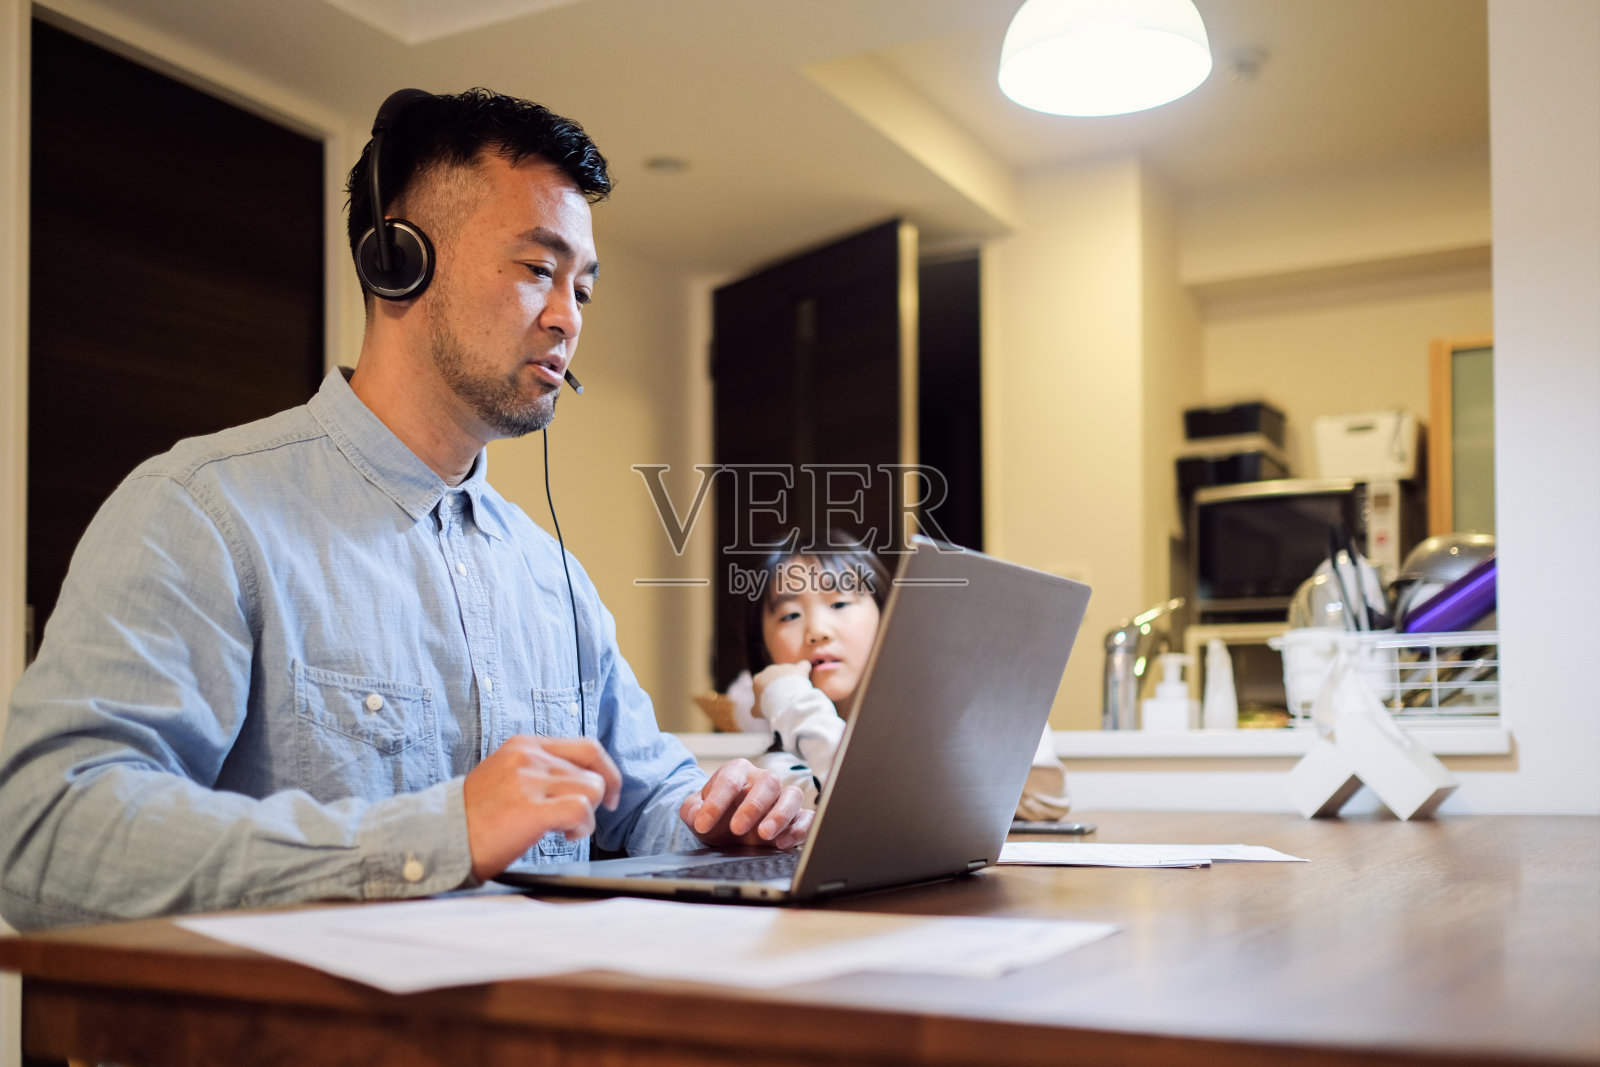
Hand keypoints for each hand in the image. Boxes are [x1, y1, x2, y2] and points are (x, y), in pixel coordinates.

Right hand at [463, 735, 621, 881]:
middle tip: (594, 815)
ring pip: (591, 789)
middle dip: (600, 795)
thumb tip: (579, 781)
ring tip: (565, 829)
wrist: (438, 838)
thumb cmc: (472, 817)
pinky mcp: (531, 809)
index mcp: (524, 745)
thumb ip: (539, 771)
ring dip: (587, 815)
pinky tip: (566, 835)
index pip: (586, 747)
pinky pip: (581, 810)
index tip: (609, 791)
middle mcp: (528, 757)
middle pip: (592, 769)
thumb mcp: (506, 776)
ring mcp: (529, 781)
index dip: (606, 770)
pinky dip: (582, 826)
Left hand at [679, 758, 812, 850]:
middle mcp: (763, 780)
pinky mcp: (797, 817)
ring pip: (792, 796)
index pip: (729, 780)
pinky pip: (807, 817)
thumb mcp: (696, 812)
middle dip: (753, 806)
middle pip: (768, 782)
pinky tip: (783, 843)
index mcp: (737, 771)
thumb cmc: (717, 815)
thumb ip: (692, 810)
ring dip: (780, 815)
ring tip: (765, 836)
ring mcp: (782, 798)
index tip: (703, 823)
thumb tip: (697, 816)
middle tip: (737, 828)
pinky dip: (800, 829)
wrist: (730, 829)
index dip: (716, 802)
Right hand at [751, 661, 810, 716]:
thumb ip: (755, 709)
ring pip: (789, 673)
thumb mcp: (758, 711)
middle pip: (776, 677)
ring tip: (796, 695)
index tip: (773, 702)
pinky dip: (805, 670)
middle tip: (785, 700)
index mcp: (758, 679)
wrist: (782, 700)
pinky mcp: (798, 668)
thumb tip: (754, 711)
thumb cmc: (768, 706)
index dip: (768, 694)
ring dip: (793, 681)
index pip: (762, 685)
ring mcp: (784, 667)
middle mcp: (770, 670)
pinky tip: (806, 677)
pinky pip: (804, 665)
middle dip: (780, 686)